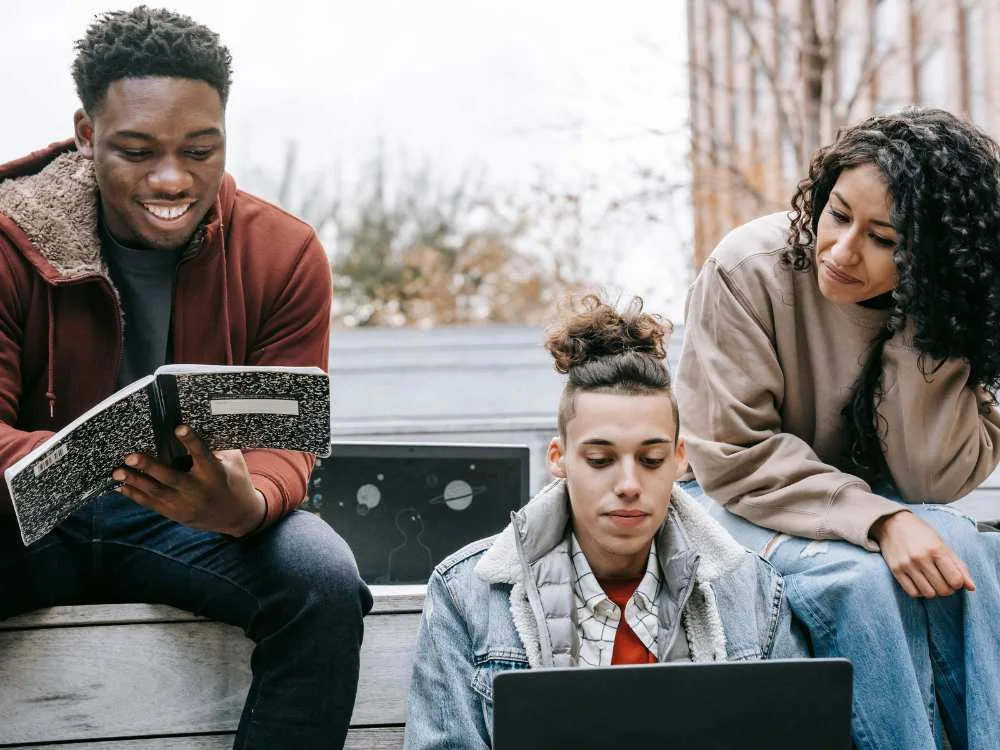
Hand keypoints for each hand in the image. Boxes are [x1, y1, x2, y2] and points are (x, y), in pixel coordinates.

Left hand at [113, 425, 266, 536]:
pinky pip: (152, 504)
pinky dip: (135, 495)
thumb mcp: (234, 463)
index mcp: (215, 474)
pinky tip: (120, 486)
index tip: (178, 427)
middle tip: (130, 456)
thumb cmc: (236, 481)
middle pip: (171, 478)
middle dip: (150, 467)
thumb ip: (218, 448)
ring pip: (157, 492)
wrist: (238, 517)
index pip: (202, 455)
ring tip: (117, 471)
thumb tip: (198, 426)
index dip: (191, 441)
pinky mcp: (176, 514)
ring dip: (136, 481)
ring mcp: (185, 505)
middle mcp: (199, 490)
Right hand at [869, 511, 975, 597]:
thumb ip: (958, 565)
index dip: (958, 583)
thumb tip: (971, 587)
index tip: (954, 578)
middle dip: (947, 588)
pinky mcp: (895, 570)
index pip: (955, 580)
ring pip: (928, 593)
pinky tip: (920, 582)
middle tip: (943, 580)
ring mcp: (907, 565)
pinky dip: (919, 592)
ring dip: (933, 591)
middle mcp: (921, 558)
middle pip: (943, 589)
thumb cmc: (920, 533)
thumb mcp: (942, 544)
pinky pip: (913, 593)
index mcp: (936, 549)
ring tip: (931, 581)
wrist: (891, 523)